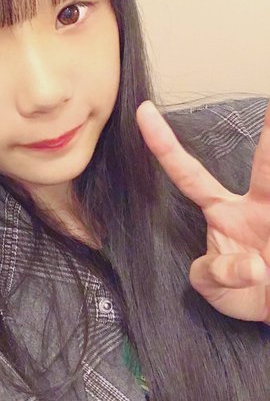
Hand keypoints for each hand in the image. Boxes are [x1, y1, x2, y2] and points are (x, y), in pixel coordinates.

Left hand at [136, 100, 269, 323]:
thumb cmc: (238, 290)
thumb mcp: (210, 285)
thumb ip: (215, 274)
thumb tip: (255, 267)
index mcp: (221, 211)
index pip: (188, 174)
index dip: (164, 146)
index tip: (143, 111)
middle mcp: (256, 206)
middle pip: (266, 166)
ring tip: (266, 248)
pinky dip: (268, 268)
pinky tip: (266, 271)